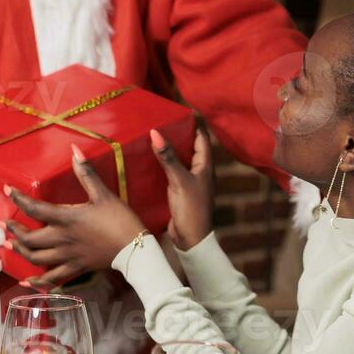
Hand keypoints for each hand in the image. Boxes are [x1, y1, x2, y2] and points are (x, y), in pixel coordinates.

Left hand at [5, 144, 147, 285]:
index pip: (34, 209)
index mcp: (66, 218)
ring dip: (20, 252)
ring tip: (10, 245)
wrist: (134, 248)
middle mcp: (62, 239)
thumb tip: (74, 151)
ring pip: (36, 259)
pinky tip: (27, 282)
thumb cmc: (119, 219)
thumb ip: (86, 173)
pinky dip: (37, 282)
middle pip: (29, 239)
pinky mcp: (75, 268)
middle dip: (14, 231)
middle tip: (5, 223)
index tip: (7, 191)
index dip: (18, 199)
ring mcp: (67, 256)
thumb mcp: (103, 194)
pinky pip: (52, 278)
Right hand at [151, 127, 212, 249]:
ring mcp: (189, 183)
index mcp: (205, 166)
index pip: (201, 138)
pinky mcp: (178, 193)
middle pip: (189, 148)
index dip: (192, 124)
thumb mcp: (179, 180)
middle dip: (176, 136)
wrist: (190, 240)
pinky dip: (161, 166)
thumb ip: (168, 157)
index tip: (178, 112)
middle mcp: (199, 173)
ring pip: (178, 161)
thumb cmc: (191, 209)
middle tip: (159, 123)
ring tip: (150, 138)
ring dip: (168, 152)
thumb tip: (155, 132)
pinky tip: (148, 163)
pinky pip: (170, 174)